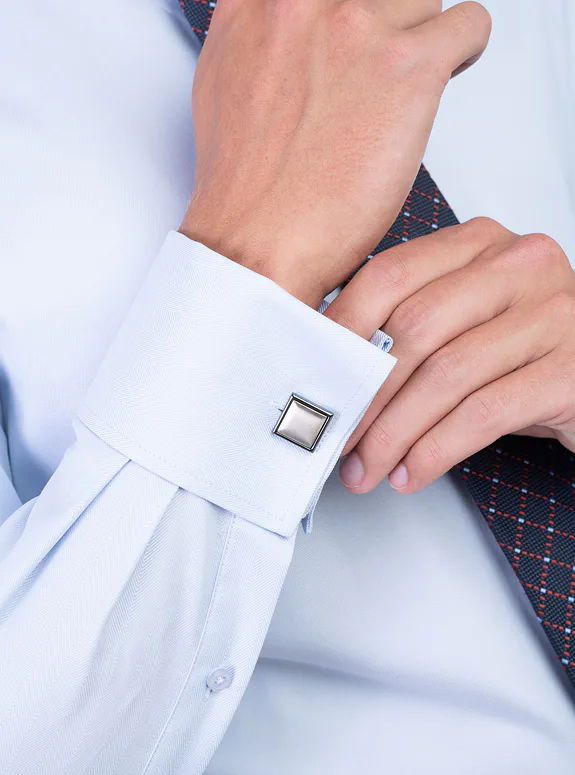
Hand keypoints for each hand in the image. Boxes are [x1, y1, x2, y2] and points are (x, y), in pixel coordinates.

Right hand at [180, 0, 490, 307]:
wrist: (258, 243)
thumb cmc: (246, 186)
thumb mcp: (226, 82)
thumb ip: (261, 38)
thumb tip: (286, 27)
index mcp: (258, 2)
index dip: (349, 10)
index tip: (358, 29)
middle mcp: (305, 1)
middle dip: (384, 24)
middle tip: (377, 71)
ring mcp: (356, 27)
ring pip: (424, 3)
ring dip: (420, 44)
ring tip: (401, 92)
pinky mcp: (407, 65)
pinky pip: (470, 24)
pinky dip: (466, 51)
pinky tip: (440, 81)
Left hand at [325, 218, 574, 492]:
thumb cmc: (521, 351)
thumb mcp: (464, 322)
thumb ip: (408, 325)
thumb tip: (328, 370)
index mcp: (478, 243)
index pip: (389, 275)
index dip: (341, 331)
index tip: (315, 378)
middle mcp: (518, 264)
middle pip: (414, 328)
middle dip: (367, 395)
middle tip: (338, 439)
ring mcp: (553, 312)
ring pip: (446, 375)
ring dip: (394, 433)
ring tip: (368, 468)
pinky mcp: (573, 369)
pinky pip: (484, 413)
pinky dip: (436, 450)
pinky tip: (411, 472)